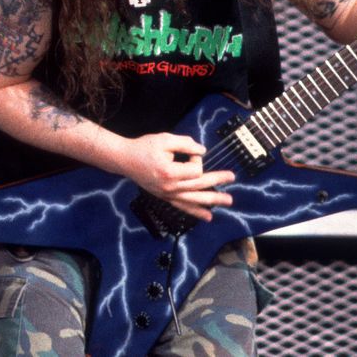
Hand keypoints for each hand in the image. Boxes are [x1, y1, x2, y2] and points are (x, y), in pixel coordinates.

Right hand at [120, 133, 234, 220]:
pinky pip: (184, 207)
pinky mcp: (166, 197)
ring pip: (194, 200)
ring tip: (228, 201)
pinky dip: (196, 212)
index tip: (190, 152)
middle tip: (232, 177)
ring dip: (213, 200)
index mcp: (169, 172)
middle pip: (199, 186)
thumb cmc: (143, 148)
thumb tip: (202, 151)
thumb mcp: (164, 139)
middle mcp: (170, 187)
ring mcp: (167, 195)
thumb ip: (185, 143)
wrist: (125, 160)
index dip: (197, 158)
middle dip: (218, 181)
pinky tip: (208, 216)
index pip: (195, 169)